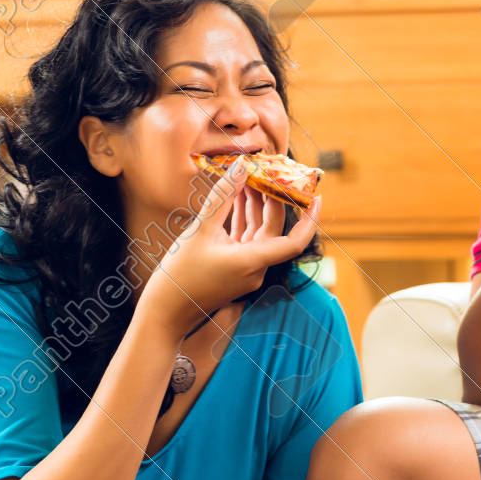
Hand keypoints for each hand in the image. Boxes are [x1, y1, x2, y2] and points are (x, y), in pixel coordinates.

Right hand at [142, 157, 319, 336]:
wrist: (164, 312)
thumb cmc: (179, 276)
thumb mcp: (200, 230)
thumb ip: (222, 197)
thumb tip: (241, 167)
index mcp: (253, 262)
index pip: (295, 242)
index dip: (310, 220)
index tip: (316, 198)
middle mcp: (256, 268)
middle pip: (274, 229)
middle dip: (270, 199)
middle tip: (265, 172)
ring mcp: (246, 270)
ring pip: (258, 233)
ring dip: (253, 207)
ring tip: (247, 178)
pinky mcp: (235, 269)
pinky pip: (245, 240)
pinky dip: (242, 220)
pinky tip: (235, 199)